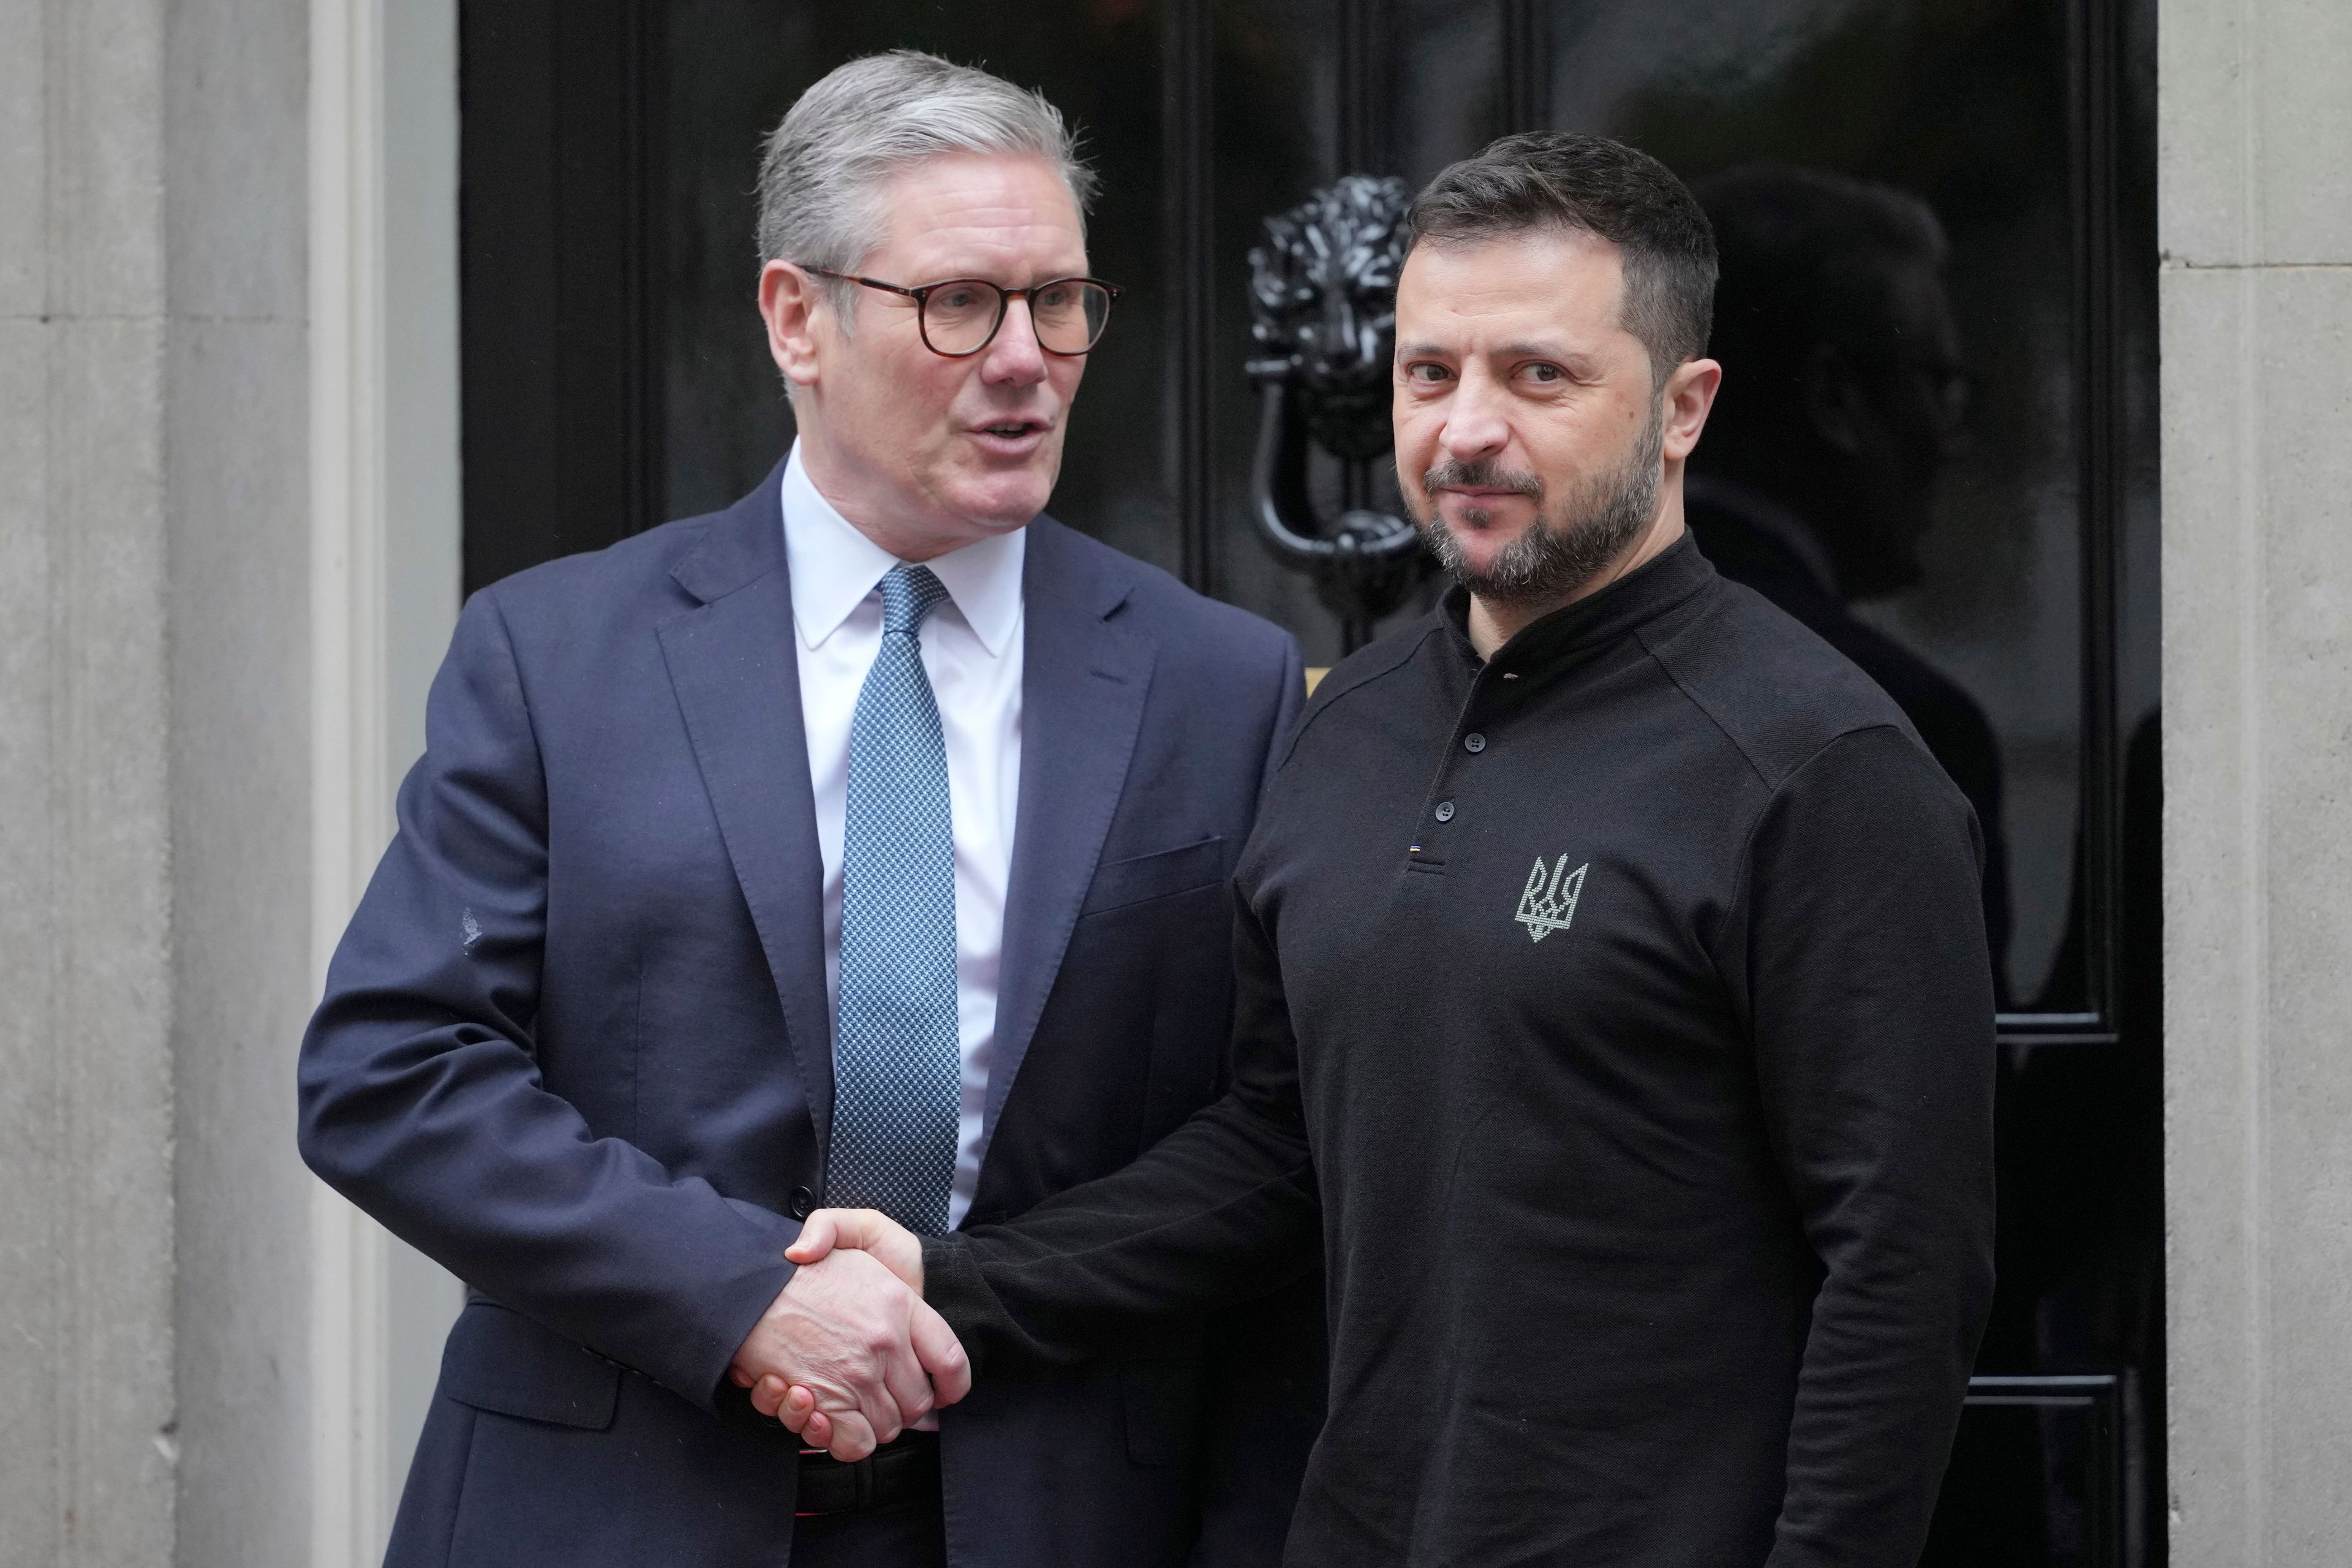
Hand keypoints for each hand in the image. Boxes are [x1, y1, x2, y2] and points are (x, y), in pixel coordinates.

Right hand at [748, 1209, 932, 1452]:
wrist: (744, 1281)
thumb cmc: (804, 1264)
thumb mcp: (855, 1229)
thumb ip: (886, 1252)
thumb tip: (887, 1296)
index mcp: (901, 1304)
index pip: (951, 1360)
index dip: (952, 1386)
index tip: (944, 1395)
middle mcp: (885, 1342)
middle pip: (918, 1403)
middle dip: (901, 1408)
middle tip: (875, 1395)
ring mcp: (855, 1374)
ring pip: (886, 1426)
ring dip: (868, 1423)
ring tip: (839, 1401)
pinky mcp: (824, 1401)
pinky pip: (853, 1442)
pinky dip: (841, 1439)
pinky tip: (820, 1415)